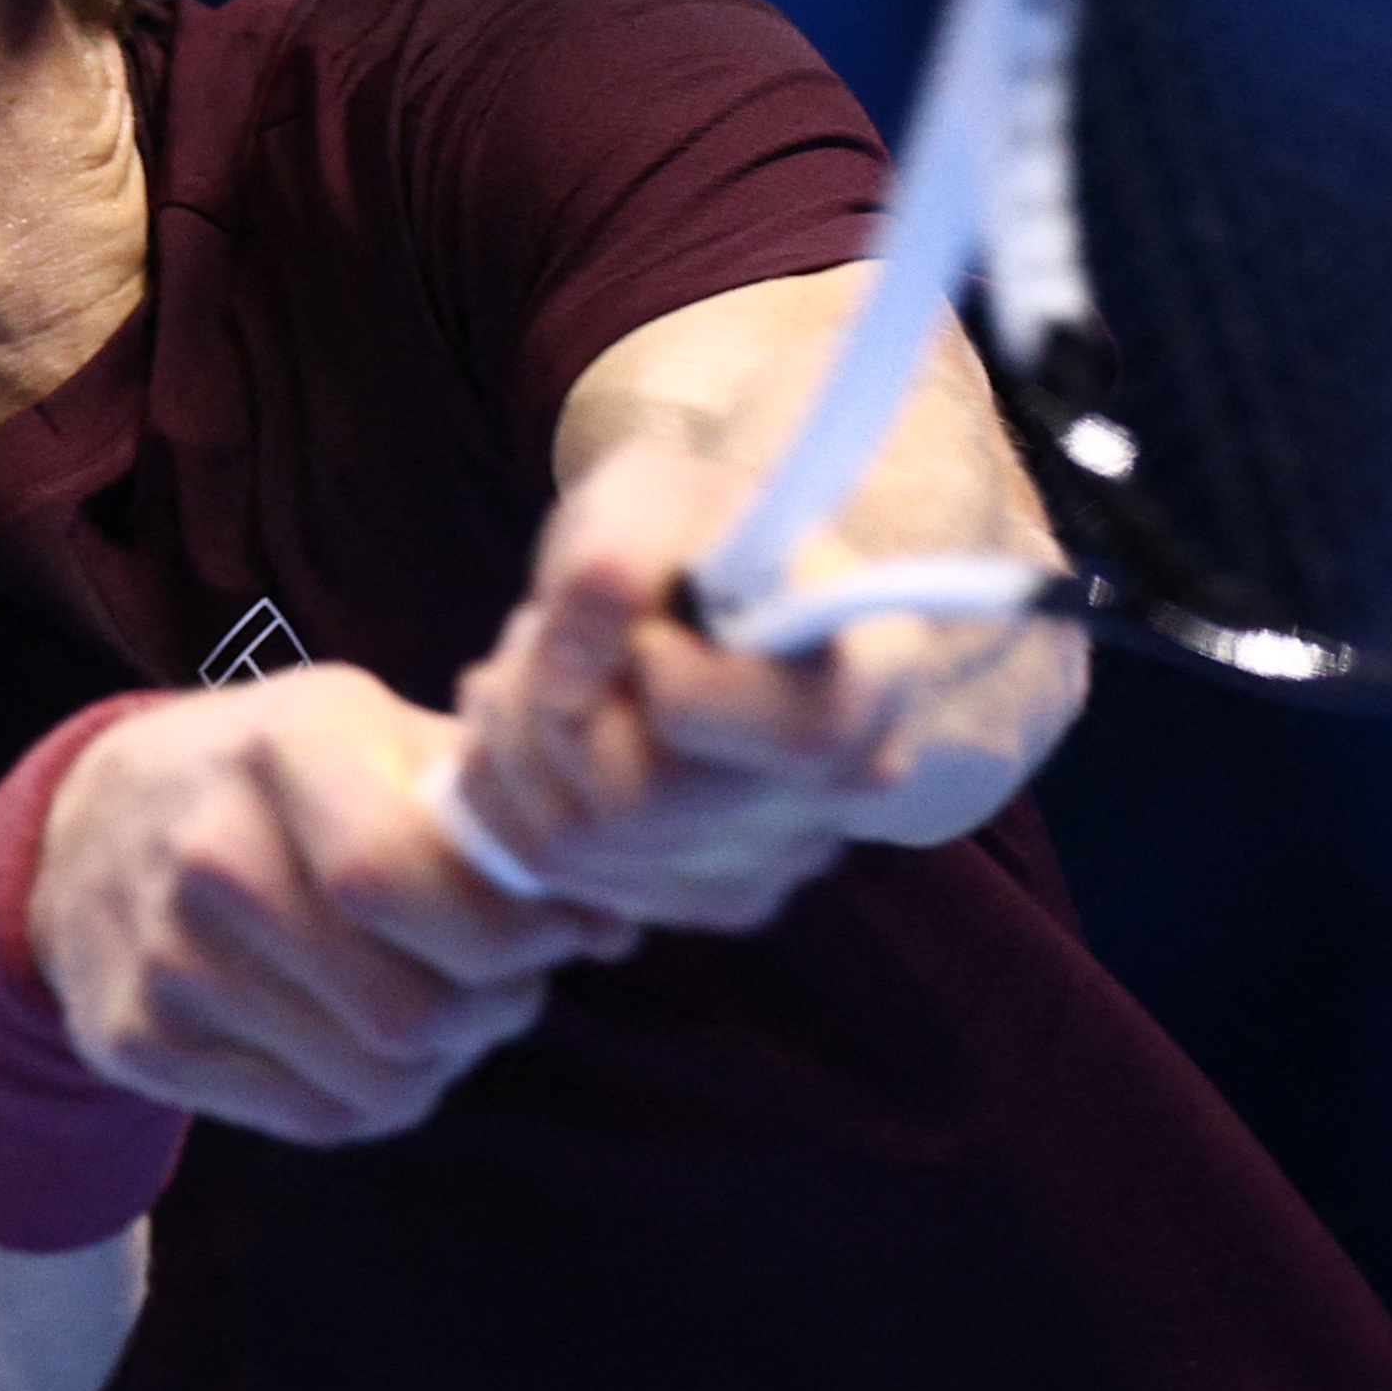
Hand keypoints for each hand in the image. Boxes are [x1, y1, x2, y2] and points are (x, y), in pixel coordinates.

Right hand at [26, 666, 637, 1144]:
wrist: (92, 819)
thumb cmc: (279, 773)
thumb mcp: (370, 732)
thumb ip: (490, 808)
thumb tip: (612, 915)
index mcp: (286, 748)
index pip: (409, 881)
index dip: (516, 931)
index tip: (560, 927)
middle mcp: (211, 853)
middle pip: (410, 1008)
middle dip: (500, 1008)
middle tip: (512, 981)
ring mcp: (166, 957)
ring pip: (375, 1080)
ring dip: (448, 1061)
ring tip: (448, 1007)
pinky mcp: (138, 1041)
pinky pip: (315, 1117)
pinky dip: (377, 1097)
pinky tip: (372, 1038)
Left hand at [451, 438, 1084, 930]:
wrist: (685, 593)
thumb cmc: (683, 532)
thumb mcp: (647, 490)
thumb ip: (616, 548)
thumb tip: (573, 670)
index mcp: (877, 672)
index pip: (790, 737)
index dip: (672, 678)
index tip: (648, 627)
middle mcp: (849, 786)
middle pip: (644, 803)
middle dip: (555, 705)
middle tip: (549, 631)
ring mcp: (778, 860)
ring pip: (581, 846)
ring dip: (519, 740)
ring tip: (542, 665)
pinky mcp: (702, 900)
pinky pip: (558, 875)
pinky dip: (513, 791)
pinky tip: (545, 726)